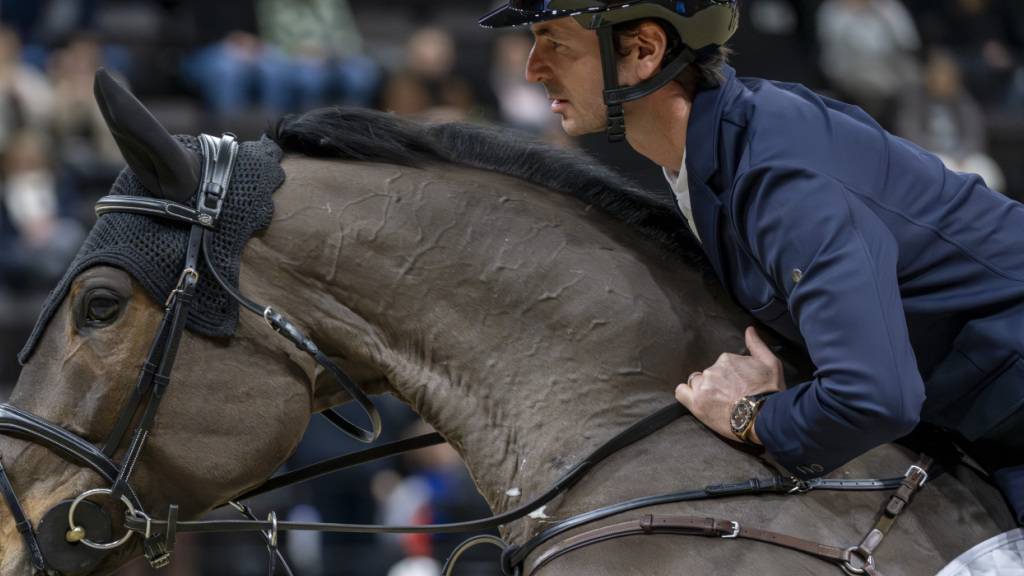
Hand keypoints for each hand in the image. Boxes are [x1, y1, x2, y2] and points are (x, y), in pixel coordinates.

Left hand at [675, 326, 783, 443]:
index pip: (720, 365)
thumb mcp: (770, 363)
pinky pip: (681, 393)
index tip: (736, 386)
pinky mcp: (696, 403)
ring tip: (717, 402)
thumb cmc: (769, 391)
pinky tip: (697, 401)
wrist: (764, 416)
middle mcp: (712, 370)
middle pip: (707, 374)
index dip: (728, 376)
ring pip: (696, 383)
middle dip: (715, 383)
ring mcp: (703, 386)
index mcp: (726, 359)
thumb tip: (749, 330)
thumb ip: (756, 345)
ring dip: (703, 390)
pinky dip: (686, 395)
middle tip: (728, 396)